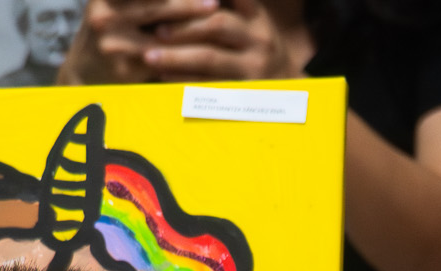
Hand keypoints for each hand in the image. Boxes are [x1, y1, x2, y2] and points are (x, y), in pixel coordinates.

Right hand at [58, 0, 216, 84]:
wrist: (83, 75)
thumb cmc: (111, 33)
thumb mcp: (116, 8)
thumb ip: (145, 3)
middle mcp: (103, 14)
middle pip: (156, 3)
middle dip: (188, 2)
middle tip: (214, 1)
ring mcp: (112, 42)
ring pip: (164, 32)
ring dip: (194, 25)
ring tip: (217, 16)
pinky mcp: (125, 68)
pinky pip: (164, 58)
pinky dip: (186, 50)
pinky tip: (204, 45)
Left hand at [142, 0, 303, 80]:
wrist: (289, 91)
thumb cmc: (259, 49)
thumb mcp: (253, 22)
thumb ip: (231, 6)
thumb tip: (193, 0)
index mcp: (256, 17)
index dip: (199, 0)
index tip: (174, 0)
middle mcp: (258, 39)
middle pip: (217, 26)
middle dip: (184, 27)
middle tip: (157, 30)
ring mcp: (253, 67)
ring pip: (210, 58)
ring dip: (177, 56)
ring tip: (151, 55)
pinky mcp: (245, 92)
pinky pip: (209, 85)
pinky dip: (184, 80)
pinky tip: (164, 76)